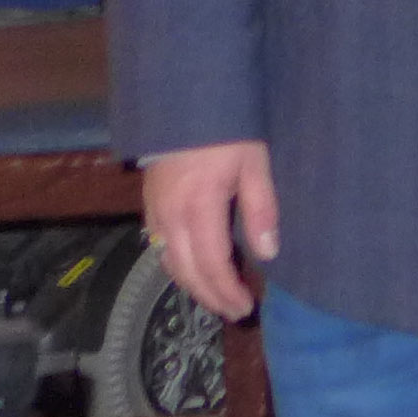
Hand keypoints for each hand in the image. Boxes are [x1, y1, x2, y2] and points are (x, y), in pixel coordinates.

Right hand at [142, 140, 278, 320]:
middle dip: (211, 297)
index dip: (226, 291)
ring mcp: (156, 212)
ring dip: (193, 286)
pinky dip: (179, 267)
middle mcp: (171, 216)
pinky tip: (196, 271)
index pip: (210, 264)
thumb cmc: (228, 132)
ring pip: (169, 263)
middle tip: (235, 311)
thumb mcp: (255, 164)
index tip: (245, 307)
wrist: (184, 104)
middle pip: (186, 271)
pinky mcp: (150, 206)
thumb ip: (261, 209)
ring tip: (219, 298)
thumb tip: (267, 253)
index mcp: (199, 207)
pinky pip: (161, 248)